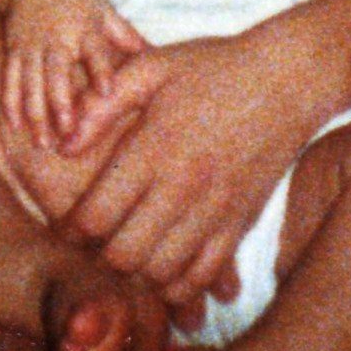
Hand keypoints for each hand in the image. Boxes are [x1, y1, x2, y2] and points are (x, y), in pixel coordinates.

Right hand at [0, 0, 146, 150]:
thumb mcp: (102, 7)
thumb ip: (123, 33)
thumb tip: (153, 53)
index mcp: (83, 28)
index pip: (93, 51)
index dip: (99, 70)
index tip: (106, 91)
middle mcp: (56, 40)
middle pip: (56, 74)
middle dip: (59, 104)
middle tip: (67, 133)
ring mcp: (32, 46)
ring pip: (30, 84)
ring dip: (35, 114)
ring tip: (43, 143)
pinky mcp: (14, 50)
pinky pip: (10, 79)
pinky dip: (11, 103)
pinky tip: (15, 126)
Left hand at [62, 32, 335, 317]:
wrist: (288, 79)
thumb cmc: (212, 67)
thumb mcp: (150, 66)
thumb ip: (102, 105)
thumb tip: (62, 143)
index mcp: (154, 147)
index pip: (96, 215)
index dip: (69, 231)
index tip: (63, 226)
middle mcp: (183, 185)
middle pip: (124, 255)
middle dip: (98, 257)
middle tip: (92, 245)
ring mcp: (215, 209)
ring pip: (161, 272)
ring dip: (136, 273)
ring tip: (125, 254)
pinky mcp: (240, 223)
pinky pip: (204, 275)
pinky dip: (179, 284)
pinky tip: (164, 268)